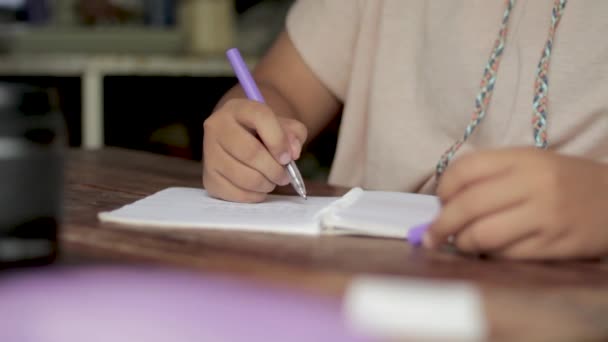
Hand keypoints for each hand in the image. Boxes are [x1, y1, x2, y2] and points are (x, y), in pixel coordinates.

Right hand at [203, 98, 306, 202]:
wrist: (239, 141)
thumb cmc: (264, 133)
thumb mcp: (283, 126)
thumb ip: (294, 134)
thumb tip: (292, 153)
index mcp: (237, 108)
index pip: (260, 117)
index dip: (279, 141)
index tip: (288, 158)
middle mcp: (217, 127)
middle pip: (251, 152)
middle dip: (275, 169)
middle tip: (285, 176)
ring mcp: (209, 153)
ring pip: (243, 177)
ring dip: (266, 184)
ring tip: (272, 181)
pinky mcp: (208, 178)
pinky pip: (235, 193)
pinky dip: (254, 196)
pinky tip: (259, 189)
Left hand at [426, 147, 607, 259]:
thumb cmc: (563, 181)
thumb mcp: (530, 164)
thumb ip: (490, 176)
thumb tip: (443, 203)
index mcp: (523, 158)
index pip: (466, 169)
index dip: (443, 188)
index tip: (439, 202)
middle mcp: (533, 184)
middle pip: (468, 205)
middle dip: (442, 224)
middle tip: (431, 236)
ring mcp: (546, 216)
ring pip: (484, 235)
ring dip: (463, 244)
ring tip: (460, 244)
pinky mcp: (555, 245)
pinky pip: (508, 256)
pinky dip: (490, 256)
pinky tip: (489, 253)